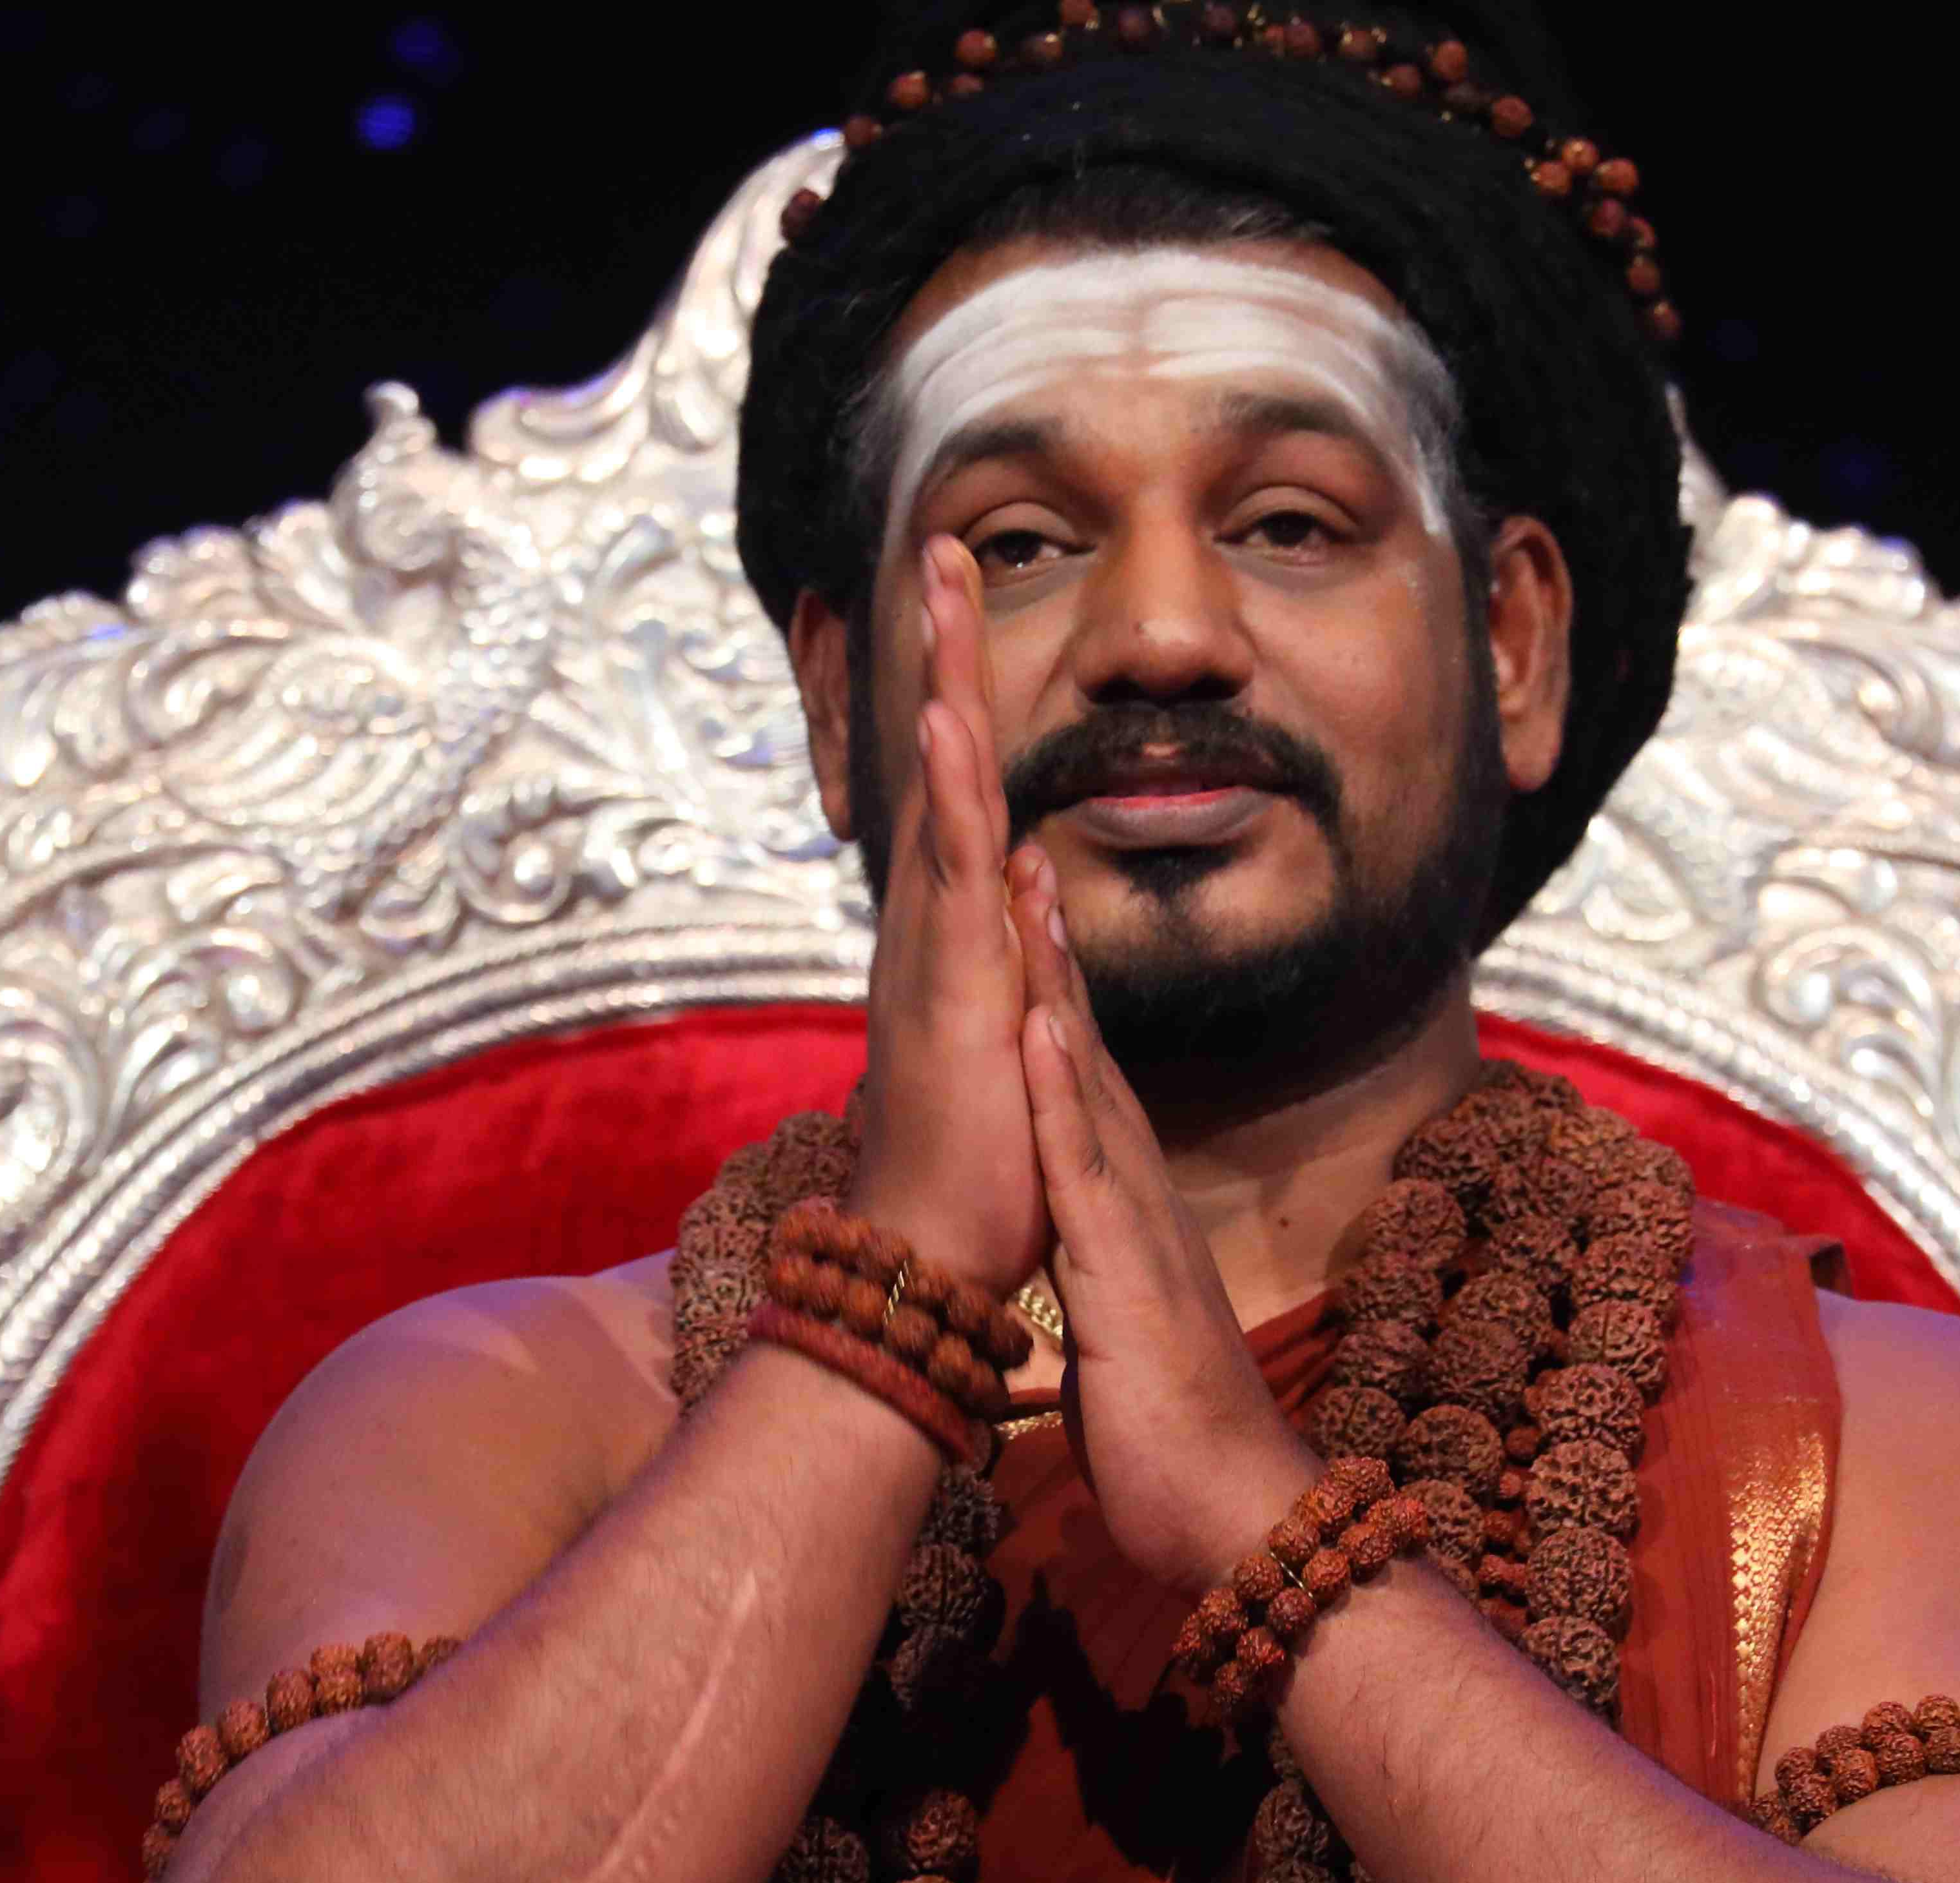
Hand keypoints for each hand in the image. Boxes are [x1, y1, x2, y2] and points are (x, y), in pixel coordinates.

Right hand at [841, 535, 1056, 1294]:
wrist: (931, 1259)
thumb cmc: (976, 1172)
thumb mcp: (1013, 1039)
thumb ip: (1019, 956)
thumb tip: (1028, 876)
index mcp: (956, 939)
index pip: (963, 795)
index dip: (964, 700)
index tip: (966, 612)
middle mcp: (933, 929)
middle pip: (942, 763)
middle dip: (941, 651)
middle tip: (944, 546)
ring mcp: (937, 952)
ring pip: (941, 793)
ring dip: (940, 684)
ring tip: (941, 584)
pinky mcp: (953, 989)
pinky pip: (954, 873)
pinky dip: (948, 793)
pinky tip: (944, 721)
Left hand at [1012, 851, 1322, 1589]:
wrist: (1235, 1517)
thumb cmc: (1174, 1445)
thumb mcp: (1121, 1344)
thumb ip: (1102, 1291)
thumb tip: (1083, 1277)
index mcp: (1130, 1216)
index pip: (1084, 1087)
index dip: (1054, 998)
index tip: (1025, 915)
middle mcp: (1139, 1198)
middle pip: (1088, 1053)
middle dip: (1053, 953)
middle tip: (1023, 847)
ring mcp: (1137, 1226)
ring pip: (1087, 1083)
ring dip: (1056, 985)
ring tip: (1025, 886)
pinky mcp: (1123, 1271)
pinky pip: (1085, 1166)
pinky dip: (1059, 1091)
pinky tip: (1038, 1022)